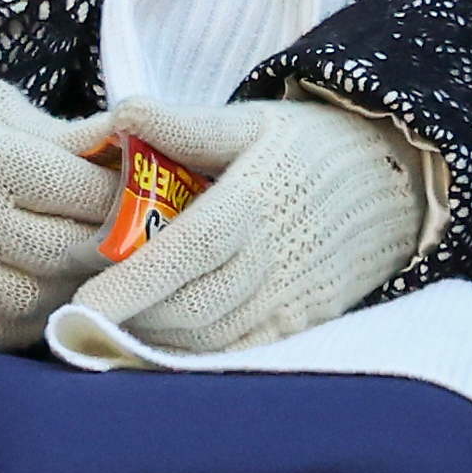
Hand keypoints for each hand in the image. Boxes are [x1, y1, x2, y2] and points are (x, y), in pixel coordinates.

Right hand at [0, 76, 121, 349]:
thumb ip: (64, 134)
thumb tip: (137, 140)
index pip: (90, 191)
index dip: (129, 188)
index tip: (146, 182)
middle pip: (83, 248)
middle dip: (120, 236)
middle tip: (140, 224)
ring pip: (63, 294)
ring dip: (89, 276)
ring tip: (99, 251)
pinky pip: (29, 327)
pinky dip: (52, 307)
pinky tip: (53, 279)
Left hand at [65, 96, 425, 355]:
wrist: (393, 180)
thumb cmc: (306, 146)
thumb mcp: (250, 121)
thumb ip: (185, 125)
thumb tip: (121, 115)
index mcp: (253, 203)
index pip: (187, 253)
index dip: (134, 284)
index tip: (83, 304)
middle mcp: (274, 259)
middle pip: (191, 306)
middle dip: (131, 315)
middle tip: (78, 311)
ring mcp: (290, 298)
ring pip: (211, 338)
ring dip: (156, 337)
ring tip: (110, 323)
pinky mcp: (301, 324)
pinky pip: (241, 354)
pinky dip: (195, 357)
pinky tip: (158, 342)